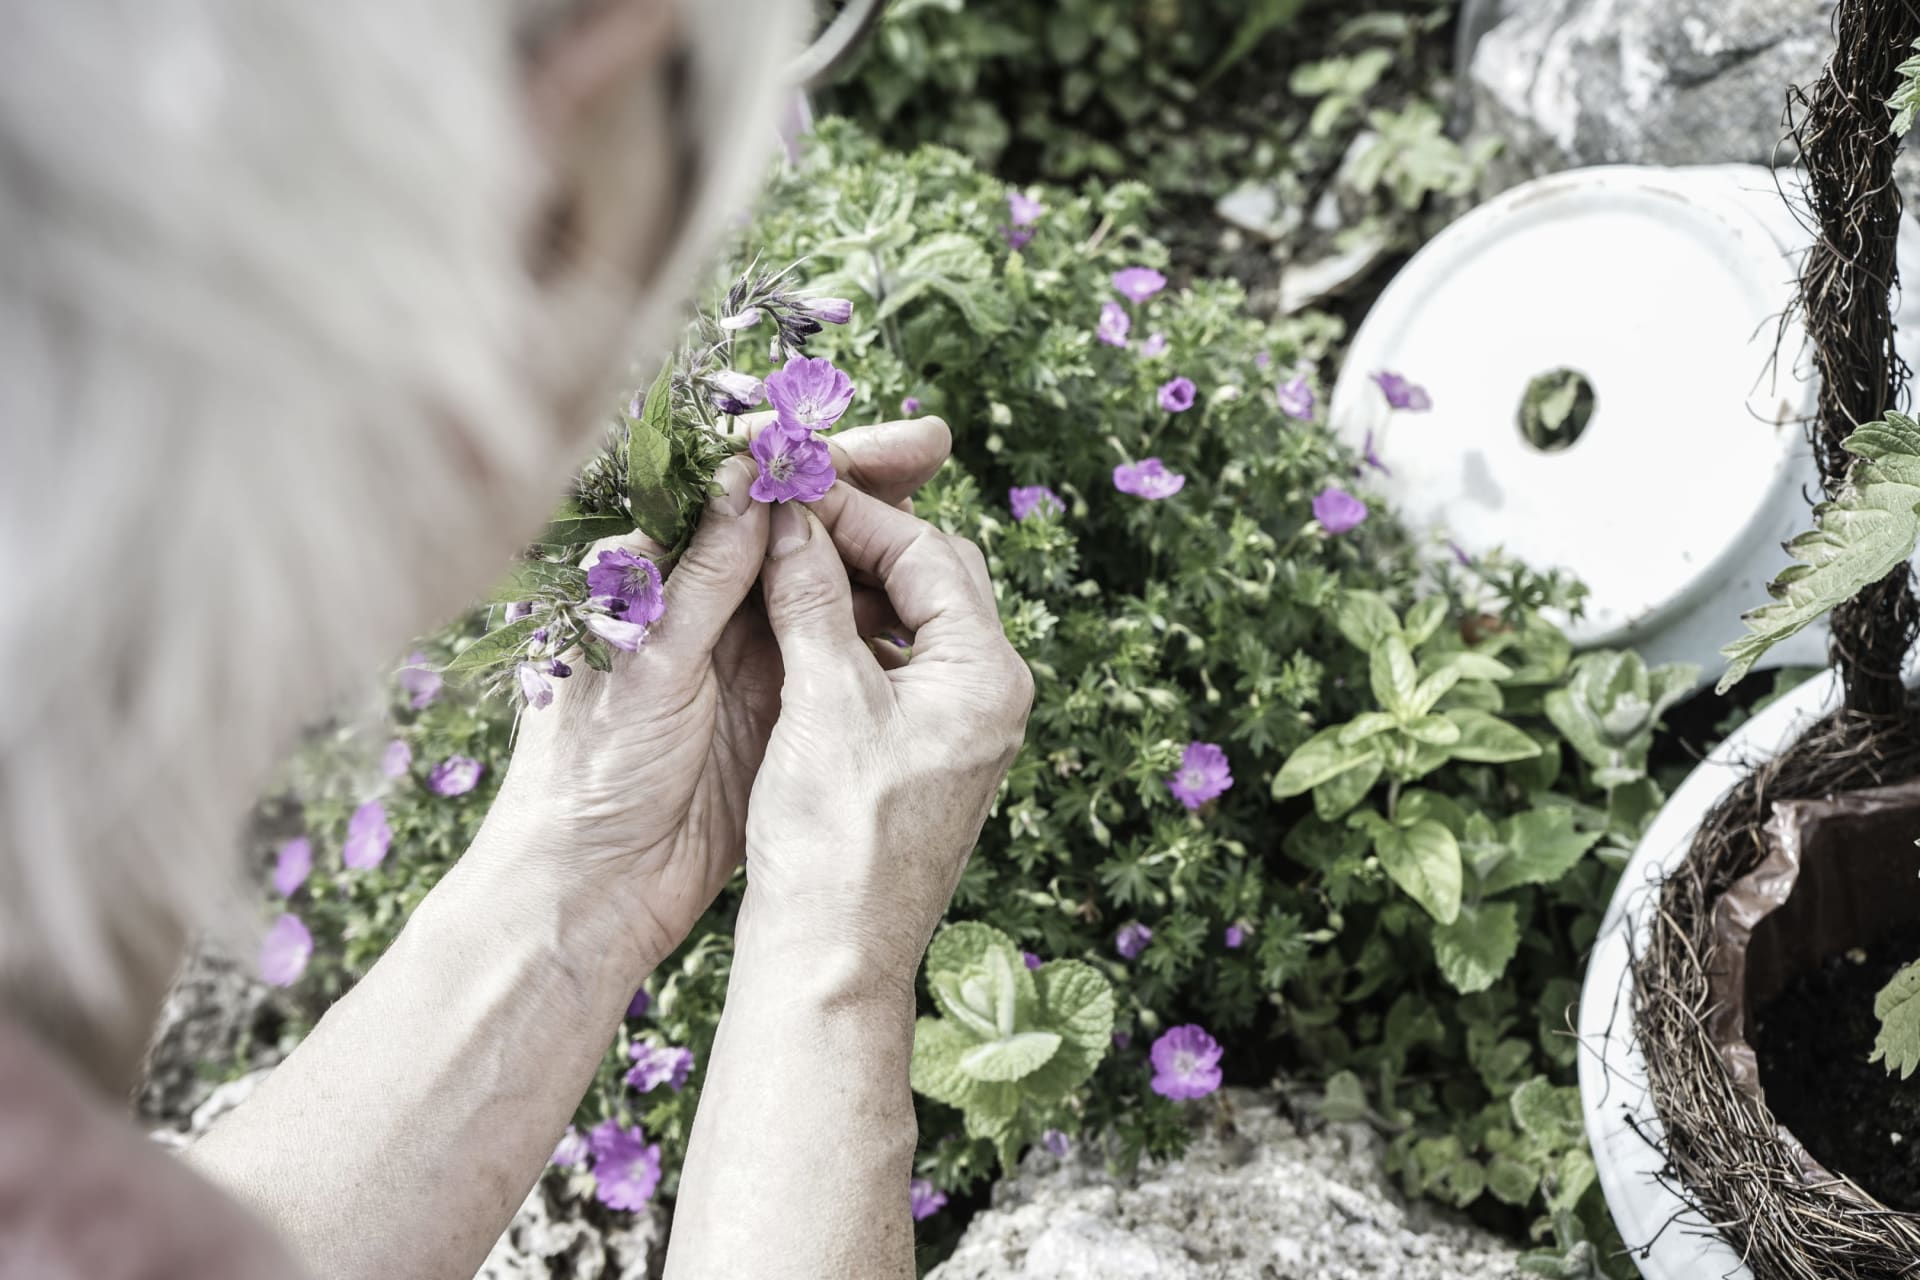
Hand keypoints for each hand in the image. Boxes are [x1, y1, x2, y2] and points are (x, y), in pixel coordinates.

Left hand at [480, 417, 951, 967]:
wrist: (593, 889)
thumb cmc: (588, 774)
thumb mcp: (650, 664)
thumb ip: (703, 576)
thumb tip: (748, 475)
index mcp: (652, 571)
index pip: (735, 483)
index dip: (804, 448)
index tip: (853, 428)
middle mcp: (702, 598)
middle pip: (790, 516)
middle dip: (858, 477)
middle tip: (932, 446)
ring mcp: (743, 649)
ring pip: (822, 572)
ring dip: (877, 539)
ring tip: (937, 507)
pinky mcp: (777, 703)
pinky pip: (837, 641)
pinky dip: (877, 614)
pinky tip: (922, 600)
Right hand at [740, 484, 1034, 984]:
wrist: (834, 955)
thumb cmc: (835, 838)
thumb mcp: (822, 702)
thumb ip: (811, 599)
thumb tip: (792, 516)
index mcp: (987, 675)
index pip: (929, 552)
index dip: (854, 513)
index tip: (789, 489)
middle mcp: (991, 695)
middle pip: (935, 578)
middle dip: (863, 541)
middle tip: (789, 517)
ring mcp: (962, 726)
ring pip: (914, 621)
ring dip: (853, 587)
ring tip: (783, 562)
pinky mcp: (927, 754)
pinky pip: (897, 666)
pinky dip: (850, 636)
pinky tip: (795, 628)